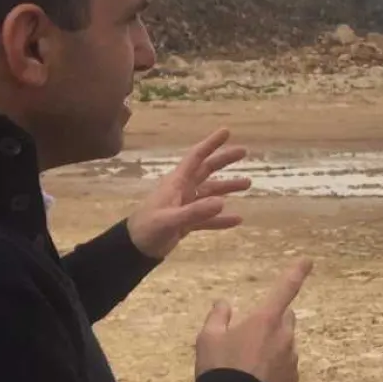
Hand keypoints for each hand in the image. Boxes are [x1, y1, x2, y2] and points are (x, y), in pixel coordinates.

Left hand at [127, 128, 250, 258]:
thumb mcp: (170, 220)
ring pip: (210, 193)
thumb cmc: (148, 229)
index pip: (196, 157)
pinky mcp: (187, 221)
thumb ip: (195, 212)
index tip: (227, 132)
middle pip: (206, 170)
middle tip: (244, 151)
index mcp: (176, 183)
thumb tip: (223, 202)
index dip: (211, 144)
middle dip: (224, 160)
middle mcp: (182, 190)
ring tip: (248, 184)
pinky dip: (221, 219)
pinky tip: (237, 219)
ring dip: (227, 187)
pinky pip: (208, 218)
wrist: (134, 249)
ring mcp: (185, 206)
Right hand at [197, 259, 311, 381]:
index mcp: (265, 320)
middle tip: (251, 334)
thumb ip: (218, 316)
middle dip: (274, 319)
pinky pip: (287, 365)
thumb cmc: (219, 369)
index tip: (308, 260)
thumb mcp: (207, 339)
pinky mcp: (293, 379)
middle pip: (286, 317)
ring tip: (249, 363)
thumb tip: (224, 302)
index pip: (285, 289)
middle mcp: (284, 335)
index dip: (296, 272)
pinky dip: (276, 366)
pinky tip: (258, 379)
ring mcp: (291, 358)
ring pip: (286, 342)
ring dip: (274, 345)